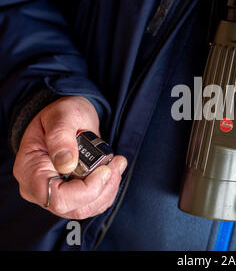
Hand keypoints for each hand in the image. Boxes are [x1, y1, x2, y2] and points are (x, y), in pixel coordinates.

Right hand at [13, 96, 126, 219]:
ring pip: (87, 208)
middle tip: (116, 163)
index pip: (57, 198)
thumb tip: (66, 164)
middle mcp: (39, 188)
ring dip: (109, 188)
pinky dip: (108, 189)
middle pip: (75, 207)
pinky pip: (93, 204)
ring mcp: (56, 194)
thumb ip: (61, 137)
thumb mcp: (61, 116)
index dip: (86, 190)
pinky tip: (113, 170)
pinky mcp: (72, 195)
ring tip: (117, 163)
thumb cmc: (62, 115)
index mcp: (30, 170)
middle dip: (103, 187)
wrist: (70, 118)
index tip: (104, 170)